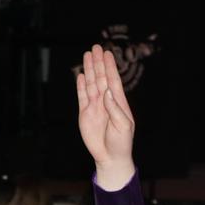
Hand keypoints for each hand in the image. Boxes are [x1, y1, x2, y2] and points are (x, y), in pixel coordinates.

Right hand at [76, 44, 137, 188]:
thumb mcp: (123, 126)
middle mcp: (106, 102)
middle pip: (101, 78)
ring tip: (87, 55)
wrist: (110, 157)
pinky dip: (81, 86)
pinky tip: (81, 75)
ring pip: (91, 84)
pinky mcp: (85, 113)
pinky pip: (82, 96)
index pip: (114, 81)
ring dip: (90, 70)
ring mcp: (95, 107)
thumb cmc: (122, 143)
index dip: (110, 67)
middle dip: (99, 63)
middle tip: (96, 47)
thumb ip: (115, 109)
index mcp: (118, 103)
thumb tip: (106, 92)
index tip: (108, 53)